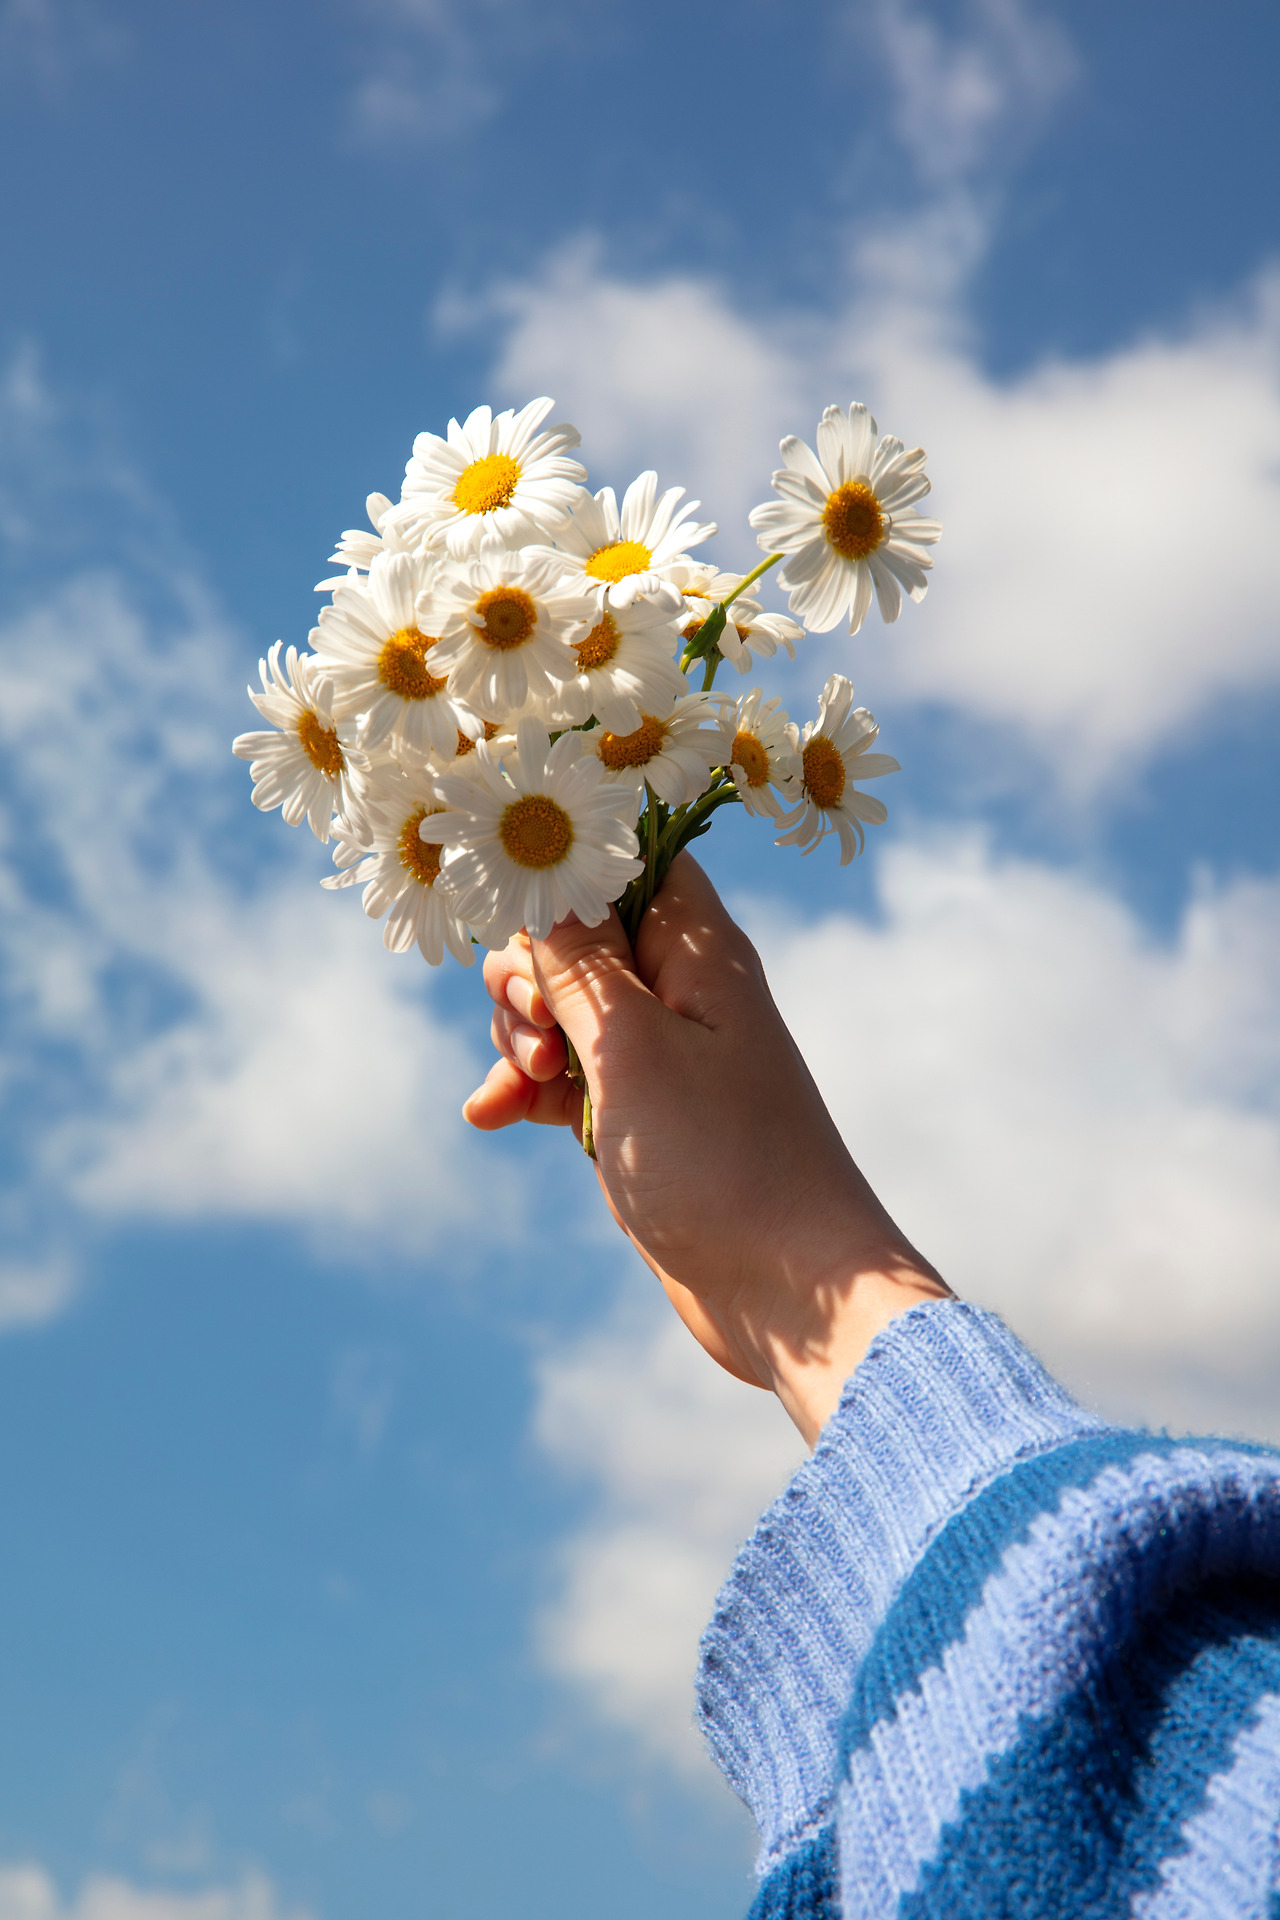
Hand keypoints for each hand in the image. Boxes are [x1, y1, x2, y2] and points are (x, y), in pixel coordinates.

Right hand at [464, 854, 950, 1445]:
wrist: (791, 1291)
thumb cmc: (723, 1161)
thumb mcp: (631, 1048)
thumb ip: (579, 960)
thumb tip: (545, 873)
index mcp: (698, 950)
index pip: (626, 859)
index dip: (565, 879)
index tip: (521, 927)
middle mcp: (682, 990)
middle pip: (574, 935)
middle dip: (527, 976)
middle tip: (541, 1033)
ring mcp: (661, 1055)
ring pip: (560, 1009)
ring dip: (520, 1040)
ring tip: (525, 1089)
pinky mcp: (642, 1116)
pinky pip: (567, 1077)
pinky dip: (528, 1090)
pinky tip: (491, 1118)